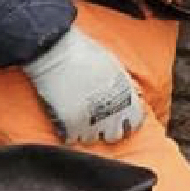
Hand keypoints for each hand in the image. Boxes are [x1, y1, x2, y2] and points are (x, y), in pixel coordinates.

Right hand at [21, 27, 144, 143]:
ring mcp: (91, 122)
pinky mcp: (71, 126)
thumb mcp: (114, 66)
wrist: (55, 51)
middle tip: (96, 119)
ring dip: (86, 130)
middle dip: (106, 128)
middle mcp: (112, 113)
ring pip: (92, 138)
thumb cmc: (84, 53)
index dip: (126, 120)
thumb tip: (134, 97)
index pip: (135, 121)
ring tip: (78, 118)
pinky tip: (65, 120)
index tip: (118, 118)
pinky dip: (68, 132)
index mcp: (125, 98)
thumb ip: (125, 85)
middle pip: (114, 135)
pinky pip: (72, 139)